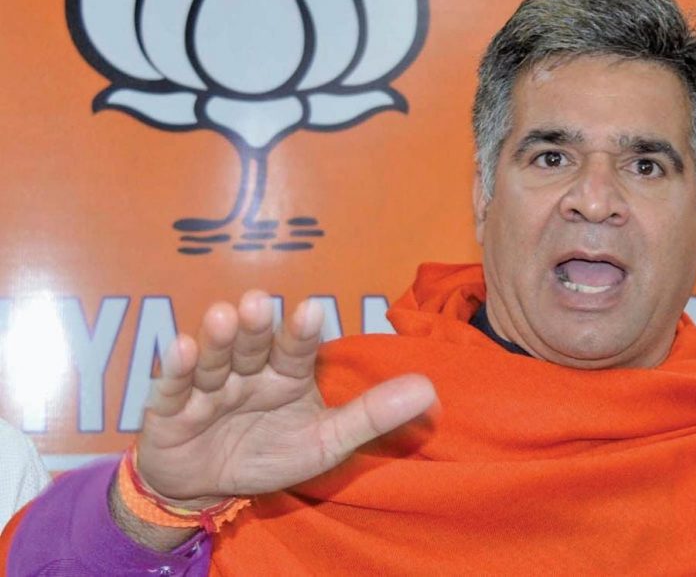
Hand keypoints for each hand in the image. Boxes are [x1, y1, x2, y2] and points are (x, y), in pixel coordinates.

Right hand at [137, 290, 436, 502]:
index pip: (297, 349)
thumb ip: (372, 416)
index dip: (302, 331)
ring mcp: (208, 385)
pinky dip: (175, 368)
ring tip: (224, 316)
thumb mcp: (324, 442)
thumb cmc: (269, 454)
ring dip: (219, 339)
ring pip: (216, 358)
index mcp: (286, 373)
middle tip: (259, 303)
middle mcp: (248, 370)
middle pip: (254, 345)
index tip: (312, 309)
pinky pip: (172, 386)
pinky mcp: (169, 407)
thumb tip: (429, 389)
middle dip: (256, 326)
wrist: (206, 488)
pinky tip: (182, 348)